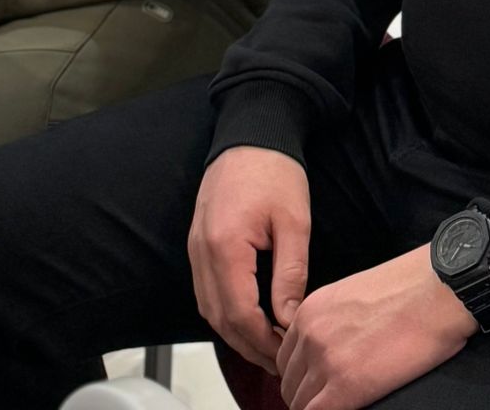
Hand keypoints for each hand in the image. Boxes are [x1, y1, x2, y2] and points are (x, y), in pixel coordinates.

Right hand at [189, 146, 311, 372]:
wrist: (252, 131)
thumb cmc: (275, 169)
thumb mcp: (294, 221)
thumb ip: (290, 273)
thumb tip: (288, 317)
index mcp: (225, 246)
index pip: (239, 313)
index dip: (262, 341)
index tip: (286, 351)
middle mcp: (202, 251)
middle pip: (219, 318)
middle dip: (249, 345)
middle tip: (278, 358)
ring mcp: (195, 247)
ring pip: (208, 308)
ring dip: (235, 332)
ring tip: (266, 343)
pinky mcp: (198, 242)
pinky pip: (205, 289)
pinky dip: (224, 310)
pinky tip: (248, 316)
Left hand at [275, 245, 476, 409]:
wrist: (439, 289)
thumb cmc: (411, 287)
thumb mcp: (354, 295)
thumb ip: (332, 321)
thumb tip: (332, 349)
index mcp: (311, 309)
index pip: (287, 357)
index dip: (302, 375)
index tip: (318, 384)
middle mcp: (311, 333)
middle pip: (290, 383)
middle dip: (307, 395)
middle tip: (330, 399)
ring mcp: (326, 360)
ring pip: (300, 403)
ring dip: (316, 407)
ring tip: (340, 404)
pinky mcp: (347, 386)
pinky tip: (347, 408)